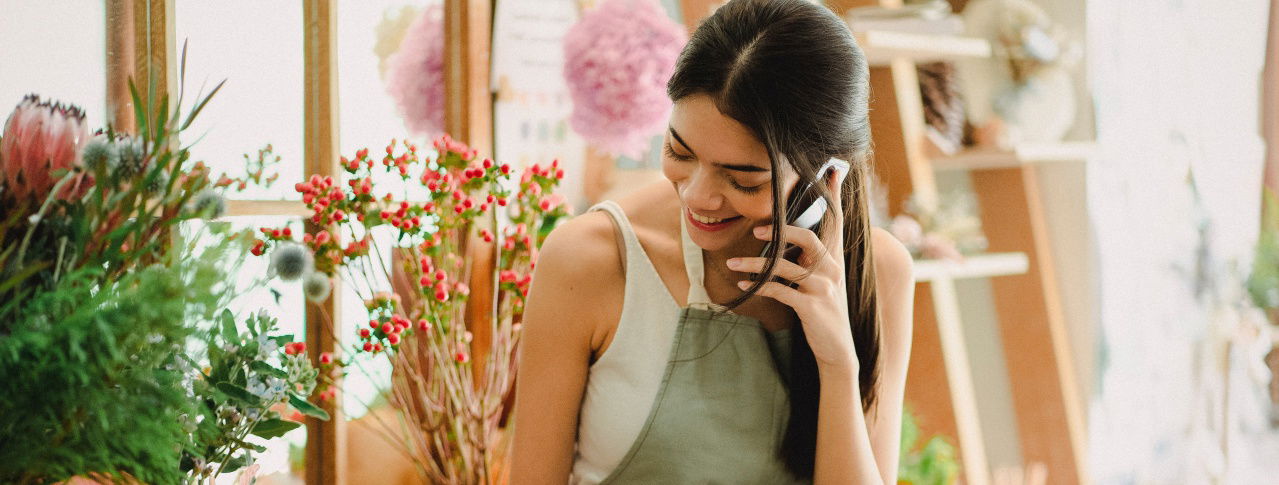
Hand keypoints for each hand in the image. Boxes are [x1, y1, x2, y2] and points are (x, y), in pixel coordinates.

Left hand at [727, 171, 857, 375]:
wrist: (837, 350)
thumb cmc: (823, 310)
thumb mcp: (822, 280)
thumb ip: (810, 258)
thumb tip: (786, 237)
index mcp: (834, 258)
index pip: (836, 220)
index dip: (833, 195)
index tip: (831, 169)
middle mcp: (832, 269)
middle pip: (810, 238)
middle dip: (782, 231)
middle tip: (756, 231)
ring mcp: (823, 288)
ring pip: (787, 267)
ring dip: (756, 265)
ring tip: (732, 265)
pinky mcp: (812, 307)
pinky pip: (780, 291)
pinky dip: (759, 287)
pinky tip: (742, 286)